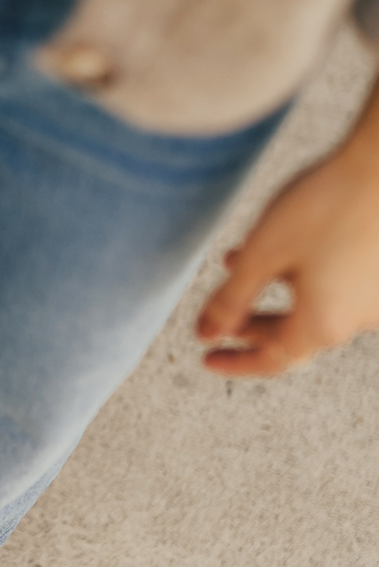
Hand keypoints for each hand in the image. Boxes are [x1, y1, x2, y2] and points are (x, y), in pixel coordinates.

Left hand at [196, 138, 378, 375]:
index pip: (273, 360)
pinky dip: (300, 274)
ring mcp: (374, 295)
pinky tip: (279, 243)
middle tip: (218, 317)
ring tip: (234, 262)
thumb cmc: (325, 204)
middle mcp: (357, 318)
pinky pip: (337, 284)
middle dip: (251, 325)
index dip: (236, 362)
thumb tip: (204, 335)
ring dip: (271, 290)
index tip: (206, 357)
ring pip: (313, 304)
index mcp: (325, 324)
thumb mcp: (263, 253)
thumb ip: (230, 300)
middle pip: (294, 335)